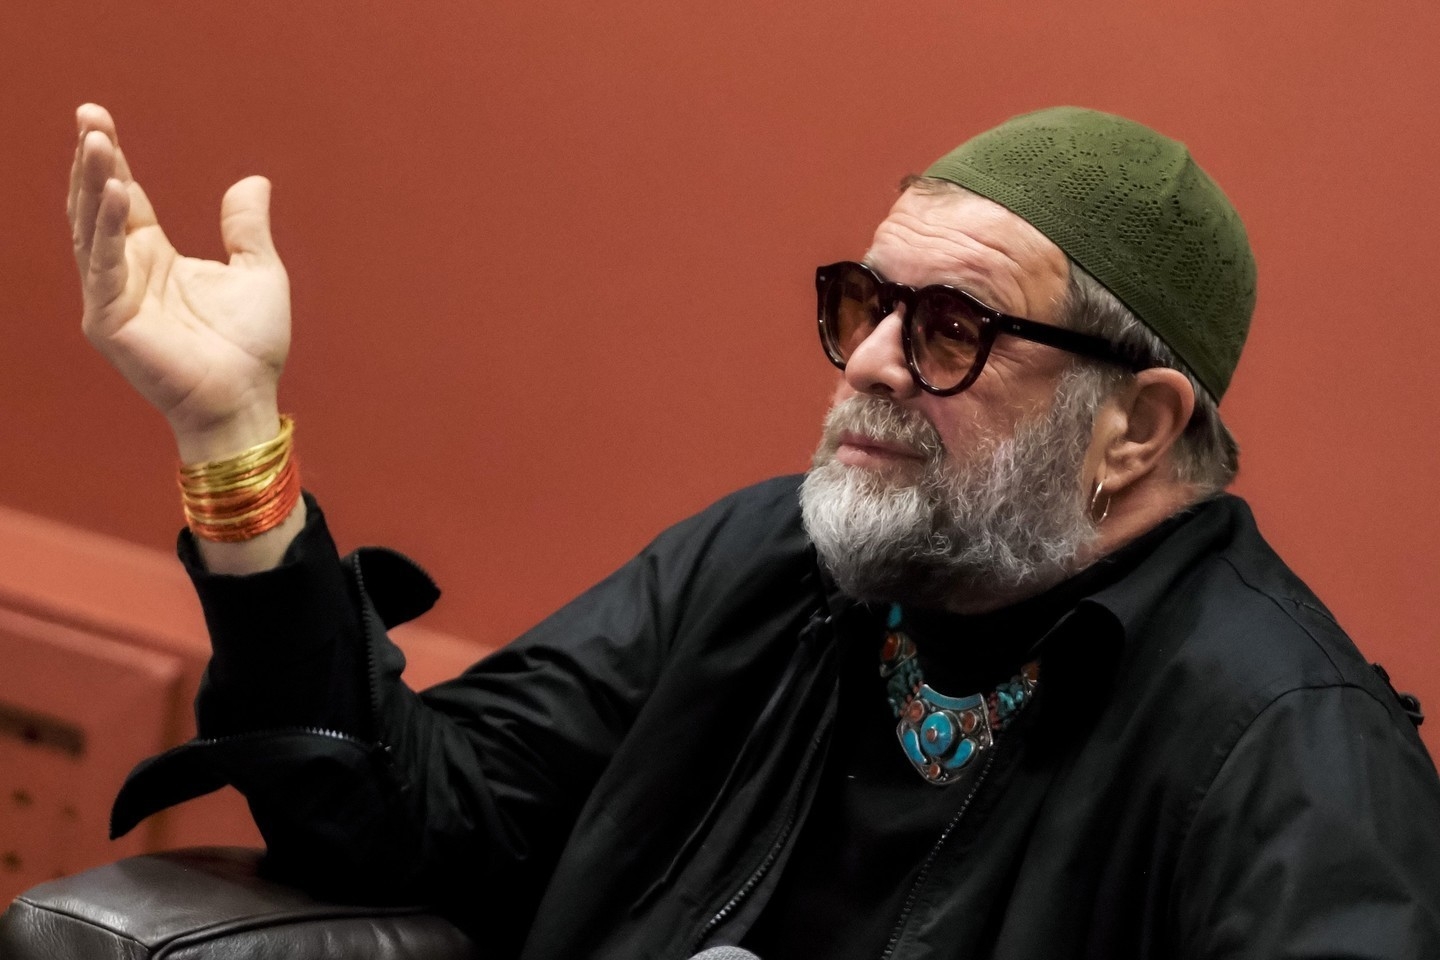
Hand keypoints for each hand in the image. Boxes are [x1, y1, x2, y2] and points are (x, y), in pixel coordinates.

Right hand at [68, 104, 291, 461]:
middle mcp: (125, 272)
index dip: (111, 160)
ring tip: (98, 141)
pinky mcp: (108, 320)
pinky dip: (106, 228)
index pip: (122, 200)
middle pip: (97, 206)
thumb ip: (247, 226)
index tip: (98, 119)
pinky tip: (116, 193)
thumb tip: (254, 180)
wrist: (246, 396)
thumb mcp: (258, 271)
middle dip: (92, 161)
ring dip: (92, 184)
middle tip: (89, 117)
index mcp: (153, 257)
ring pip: (92, 229)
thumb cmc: (252, 345)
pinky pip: (103, 266)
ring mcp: (111, 296)